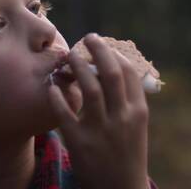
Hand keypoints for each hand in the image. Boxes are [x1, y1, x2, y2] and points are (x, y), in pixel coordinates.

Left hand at [48, 33, 149, 188]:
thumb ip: (127, 99)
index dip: (114, 53)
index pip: (128, 72)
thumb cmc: (127, 152)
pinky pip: (65, 113)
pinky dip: (56, 96)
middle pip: (110, 73)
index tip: (102, 45)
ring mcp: (101, 131)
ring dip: (77, 67)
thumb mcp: (136, 126)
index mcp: (138, 112)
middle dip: (98, 50)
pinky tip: (52, 86)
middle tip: (87, 38)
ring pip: (89, 88)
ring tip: (68, 57)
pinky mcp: (79, 143)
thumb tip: (113, 66)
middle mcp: (122, 118)